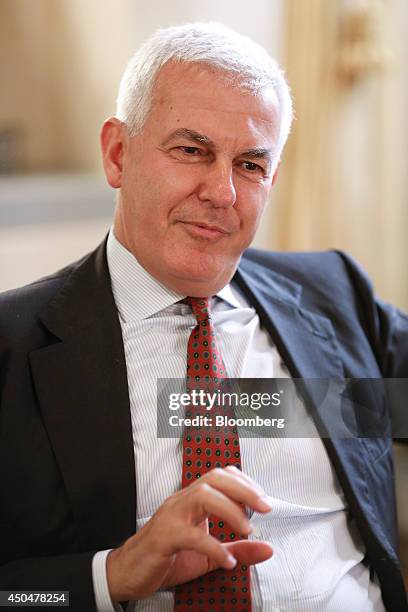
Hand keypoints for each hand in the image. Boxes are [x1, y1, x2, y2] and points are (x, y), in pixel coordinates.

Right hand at [106, 466, 272, 601]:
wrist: (128, 571)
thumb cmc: (165, 557)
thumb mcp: (208, 555)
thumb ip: (237, 549)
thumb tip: (267, 548)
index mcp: (192, 501)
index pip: (220, 476)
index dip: (244, 482)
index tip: (263, 499)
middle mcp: (182, 502)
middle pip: (214, 479)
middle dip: (243, 489)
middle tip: (265, 507)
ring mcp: (171, 516)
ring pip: (202, 496)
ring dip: (230, 509)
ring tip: (247, 529)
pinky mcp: (163, 537)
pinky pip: (190, 535)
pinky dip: (213, 547)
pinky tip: (226, 560)